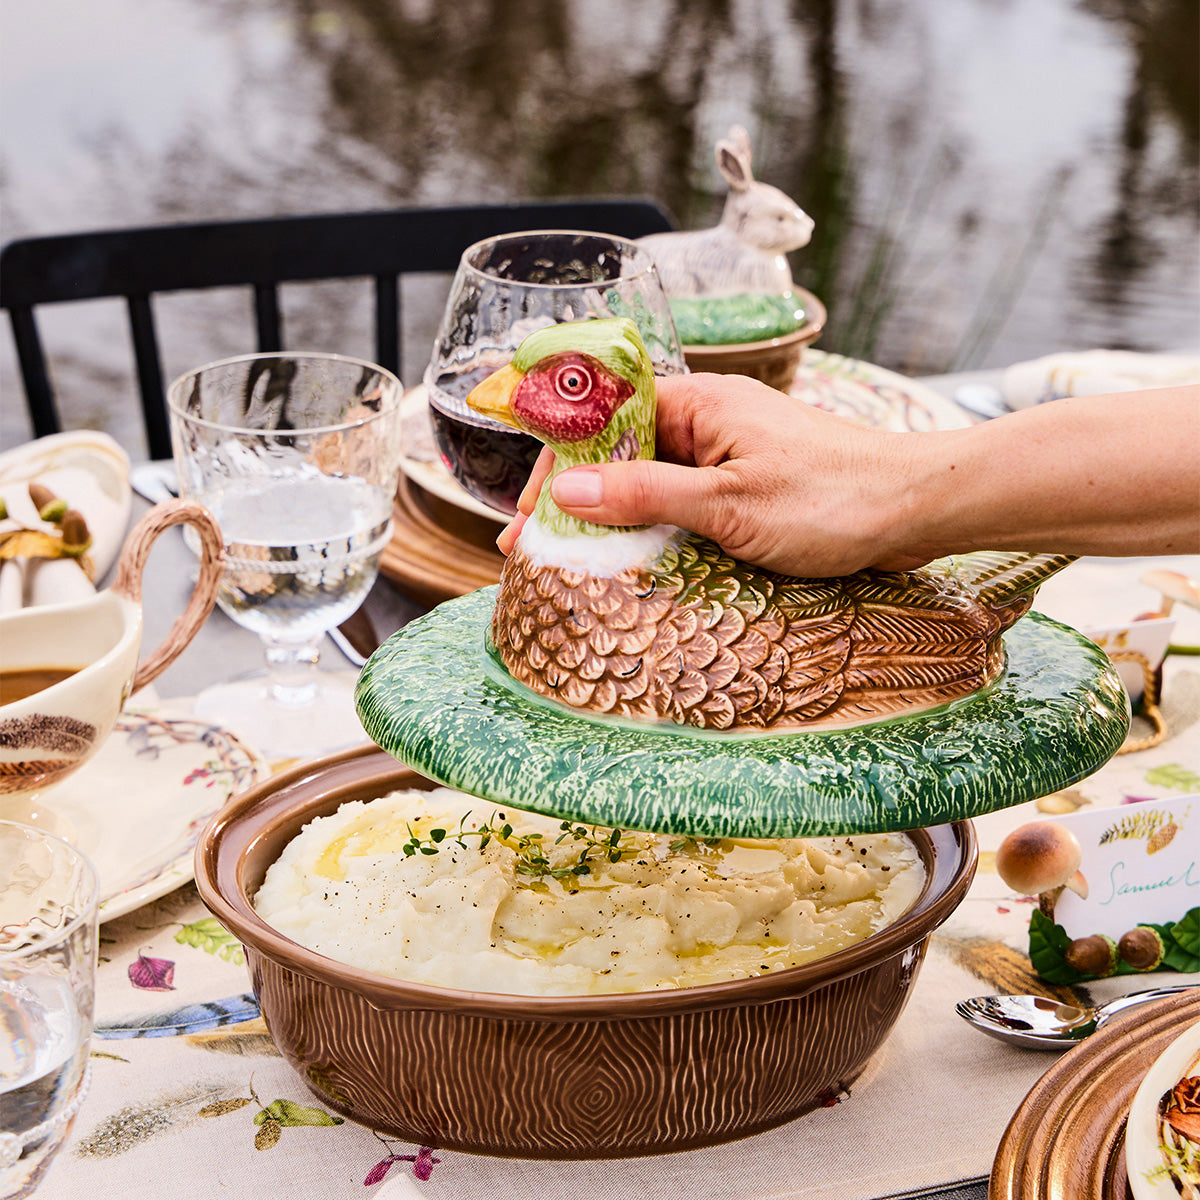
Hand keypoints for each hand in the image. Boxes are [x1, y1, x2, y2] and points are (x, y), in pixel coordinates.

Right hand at [497, 372, 930, 575]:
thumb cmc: (832, 499)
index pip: (603, 419)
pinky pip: (686, 501)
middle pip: (621, 451)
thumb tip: (566, 491)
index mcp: (699, 403)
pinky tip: (638, 559)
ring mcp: (731, 453)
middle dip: (578, 498)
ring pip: (652, 480)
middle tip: (540, 549)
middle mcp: (710, 420)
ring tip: (577, 561)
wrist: (918, 508)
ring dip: (616, 517)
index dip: (559, 466)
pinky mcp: (750, 485)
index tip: (530, 515)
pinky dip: (656, 527)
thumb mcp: (727, 504)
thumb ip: (644, 494)